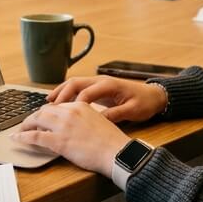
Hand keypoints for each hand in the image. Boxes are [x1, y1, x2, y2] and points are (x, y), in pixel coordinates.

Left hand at [11, 102, 130, 176]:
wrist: (117, 152)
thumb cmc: (111, 142)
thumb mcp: (98, 121)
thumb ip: (84, 119)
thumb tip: (74, 126)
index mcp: (80, 106)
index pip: (57, 106)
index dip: (46, 113)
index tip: (42, 118)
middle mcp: (69, 112)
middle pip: (44, 111)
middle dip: (33, 117)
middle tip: (27, 124)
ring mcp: (63, 126)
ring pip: (36, 120)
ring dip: (25, 125)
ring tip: (19, 131)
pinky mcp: (59, 141)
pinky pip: (35, 136)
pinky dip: (23, 137)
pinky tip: (17, 138)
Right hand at [47, 76, 167, 122]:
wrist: (154, 95)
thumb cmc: (145, 103)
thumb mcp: (133, 111)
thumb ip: (116, 114)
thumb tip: (99, 120)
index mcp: (109, 85)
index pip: (86, 93)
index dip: (74, 104)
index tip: (64, 115)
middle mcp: (101, 80)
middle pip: (75, 83)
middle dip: (61, 94)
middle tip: (49, 108)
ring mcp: (98, 82)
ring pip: (74, 83)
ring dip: (61, 92)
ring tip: (48, 103)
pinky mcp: (98, 88)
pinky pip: (78, 88)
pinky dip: (67, 93)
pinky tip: (60, 103)